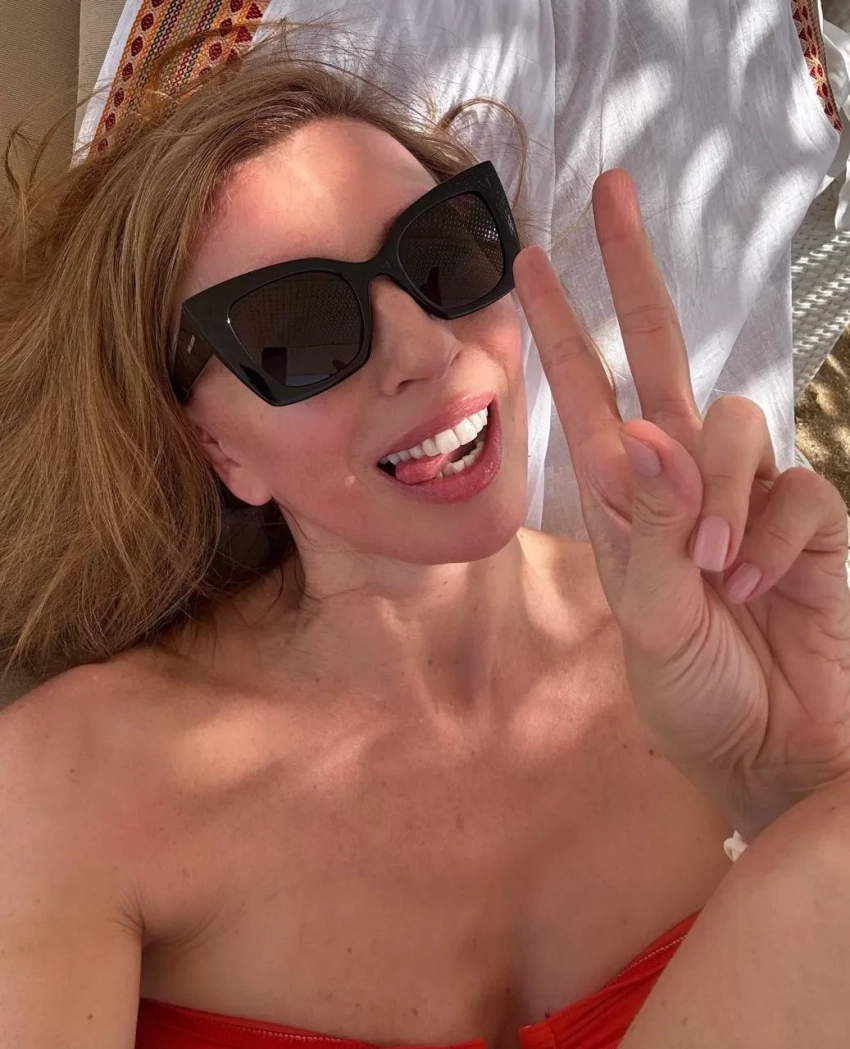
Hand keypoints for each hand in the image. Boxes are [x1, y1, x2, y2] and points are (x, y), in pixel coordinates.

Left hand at [513, 169, 849, 841]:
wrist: (767, 748)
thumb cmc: (694, 688)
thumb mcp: (648, 615)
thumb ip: (650, 528)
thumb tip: (654, 432)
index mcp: (625, 501)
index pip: (589, 394)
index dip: (560, 328)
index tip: (528, 261)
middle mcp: (684, 481)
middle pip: (662, 354)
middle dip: (632, 275)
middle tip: (611, 191)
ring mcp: (749, 493)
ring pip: (735, 425)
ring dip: (720, 497)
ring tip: (713, 574)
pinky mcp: (812, 516)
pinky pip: (799, 490)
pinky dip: (775, 544)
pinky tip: (760, 591)